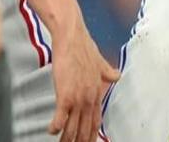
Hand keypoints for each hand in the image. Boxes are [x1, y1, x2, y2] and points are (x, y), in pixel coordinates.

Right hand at [48, 16, 119, 140]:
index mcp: (97, 92)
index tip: (90, 141)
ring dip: (67, 139)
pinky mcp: (65, 95)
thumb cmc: (83, 46)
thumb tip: (117, 75)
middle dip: (80, 141)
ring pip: (73, 128)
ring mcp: (78, 98)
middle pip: (85, 129)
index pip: (96, 121)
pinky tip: (51, 131)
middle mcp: (89, 98)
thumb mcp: (100, 61)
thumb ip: (107, 71)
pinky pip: (60, 119)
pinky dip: (55, 128)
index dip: (93, 135)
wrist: (71, 37)